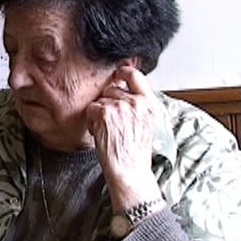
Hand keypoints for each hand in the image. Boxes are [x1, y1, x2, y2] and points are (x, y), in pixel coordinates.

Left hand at [85, 66, 161, 210]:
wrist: (129, 169)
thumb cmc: (135, 152)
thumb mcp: (146, 124)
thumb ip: (138, 106)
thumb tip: (124, 91)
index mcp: (149, 104)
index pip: (135, 75)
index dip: (123, 72)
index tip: (117, 74)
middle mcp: (136, 102)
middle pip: (111, 88)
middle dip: (107, 102)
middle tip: (112, 122)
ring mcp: (120, 106)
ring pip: (100, 100)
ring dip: (99, 113)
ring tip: (108, 130)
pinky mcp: (104, 113)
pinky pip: (91, 109)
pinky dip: (91, 121)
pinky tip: (101, 133)